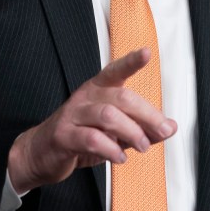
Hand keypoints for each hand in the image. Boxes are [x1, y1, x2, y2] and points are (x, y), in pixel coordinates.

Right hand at [7, 47, 176, 193]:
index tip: (147, 53)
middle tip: (161, 131)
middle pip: (121, 97)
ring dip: (131, 132)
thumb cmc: (80, 137)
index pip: (116, 70)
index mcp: (98, 89)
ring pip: (107, 116)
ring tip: (141, 147)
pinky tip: (119, 157)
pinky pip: (91, 139)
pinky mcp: (63, 135)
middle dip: (147, 115)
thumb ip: (141, 127)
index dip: (131, 61)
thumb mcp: (114, 132)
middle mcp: (85, 97)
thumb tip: (170, 127)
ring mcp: (72, 115)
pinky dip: (111, 149)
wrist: (39, 153)